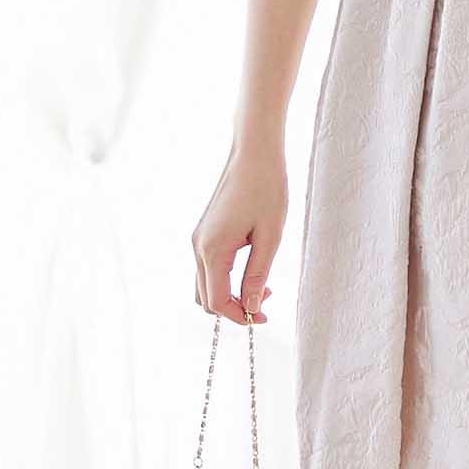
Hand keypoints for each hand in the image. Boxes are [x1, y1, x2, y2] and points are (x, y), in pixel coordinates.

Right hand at [191, 143, 287, 324]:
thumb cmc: (267, 188)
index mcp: (212, 250)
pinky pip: (208, 267)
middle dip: (233, 308)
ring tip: (262, 286)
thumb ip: (258, 275)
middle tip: (266, 303)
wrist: (255, 151)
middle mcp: (198, 247)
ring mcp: (198, 238)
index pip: (217, 301)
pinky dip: (225, 278)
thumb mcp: (270, 235)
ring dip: (229, 294)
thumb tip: (252, 308)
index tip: (264, 317)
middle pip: (205, 298)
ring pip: (205, 284)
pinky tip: (251, 269)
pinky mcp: (204, 231)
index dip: (240, 316)